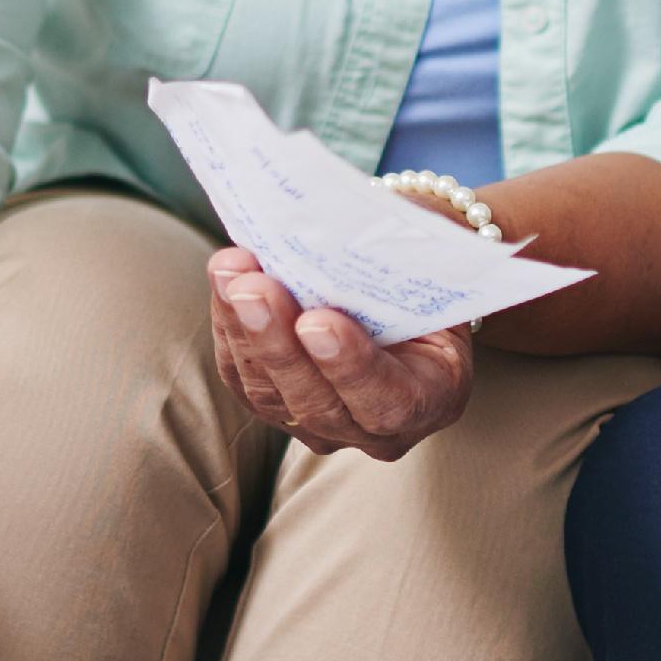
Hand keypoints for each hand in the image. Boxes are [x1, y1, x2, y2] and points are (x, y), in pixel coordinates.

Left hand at [208, 245, 472, 457]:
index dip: (350, 365)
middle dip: (277, 342)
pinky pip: (242, 375)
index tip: (320, 321)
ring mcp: (322, 424)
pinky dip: (229, 324)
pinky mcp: (275, 406)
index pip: (387, 400)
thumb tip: (344, 231)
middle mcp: (375, 428)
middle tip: (253, 289)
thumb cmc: (429, 273)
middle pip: (315, 402)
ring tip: (230, 273)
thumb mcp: (436, 271)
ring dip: (242, 327)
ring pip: (267, 392)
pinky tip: (224, 281)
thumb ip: (403, 268)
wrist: (409, 286)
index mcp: (432, 398)